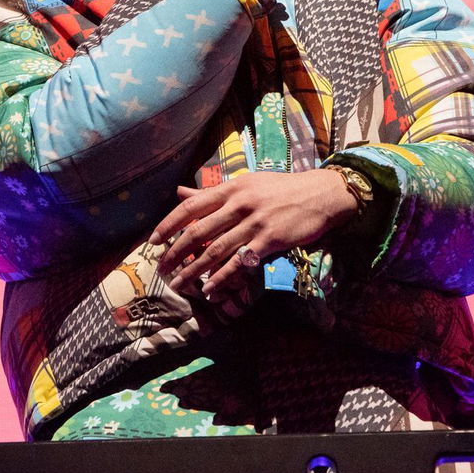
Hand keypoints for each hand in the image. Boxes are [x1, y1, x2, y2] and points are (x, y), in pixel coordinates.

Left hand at [149, 169, 357, 299]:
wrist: (321, 195)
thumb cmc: (281, 189)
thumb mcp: (245, 184)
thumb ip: (212, 193)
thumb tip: (180, 193)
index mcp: (231, 188)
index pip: (191, 206)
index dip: (168, 224)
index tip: (152, 241)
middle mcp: (239, 204)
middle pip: (199, 231)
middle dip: (175, 253)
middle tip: (161, 269)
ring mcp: (255, 222)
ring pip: (216, 250)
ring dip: (194, 271)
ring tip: (179, 285)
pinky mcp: (270, 240)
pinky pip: (240, 262)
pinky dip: (222, 277)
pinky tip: (210, 289)